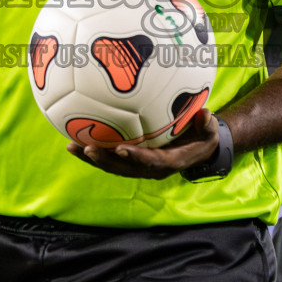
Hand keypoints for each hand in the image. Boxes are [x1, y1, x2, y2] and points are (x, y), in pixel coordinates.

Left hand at [67, 108, 220, 179]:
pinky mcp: (131, 161)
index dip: (136, 157)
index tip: (122, 149)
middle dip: (106, 160)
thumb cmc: (203, 137)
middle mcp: (151, 168)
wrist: (197, 148)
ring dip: (93, 158)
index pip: (151, 162)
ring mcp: (139, 166)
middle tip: (87, 149)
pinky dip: (94, 152)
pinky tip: (75, 141)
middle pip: (124, 168)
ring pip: (113, 165)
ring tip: (72, 147)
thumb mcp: (209, 132)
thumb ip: (207, 125)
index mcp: (169, 162)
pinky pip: (111, 158)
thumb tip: (204, 113)